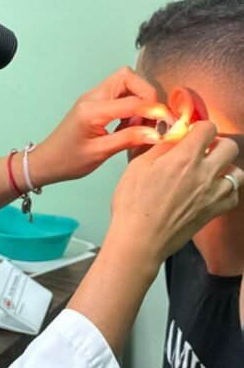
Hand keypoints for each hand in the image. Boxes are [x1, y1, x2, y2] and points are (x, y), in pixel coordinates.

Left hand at [29, 67, 171, 185]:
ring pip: (124, 83)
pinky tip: (129, 126)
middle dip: (146, 94)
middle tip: (152, 118)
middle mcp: (92, 98)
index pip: (132, 101)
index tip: (169, 122)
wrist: (46, 161)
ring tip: (139, 125)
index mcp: (92, 110)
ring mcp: (92, 98)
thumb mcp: (99, 153)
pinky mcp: (94, 103)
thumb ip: (128, 140)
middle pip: (127, 77)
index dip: (155, 110)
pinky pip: (118, 94)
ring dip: (138, 99)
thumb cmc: (67, 160)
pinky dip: (130, 104)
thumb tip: (156, 133)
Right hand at [109, 121, 243, 266]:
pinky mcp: (214, 212)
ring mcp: (213, 194)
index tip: (191, 132)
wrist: (139, 239)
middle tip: (201, 150)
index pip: (208, 128)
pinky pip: (233, 195)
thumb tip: (174, 134)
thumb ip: (161, 147)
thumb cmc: (133, 206)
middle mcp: (205, 174)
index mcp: (184, 158)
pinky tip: (209, 190)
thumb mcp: (137, 167)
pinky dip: (226, 190)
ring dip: (224, 167)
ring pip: (236, 171)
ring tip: (206, 172)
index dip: (199, 127)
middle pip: (229, 146)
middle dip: (216, 144)